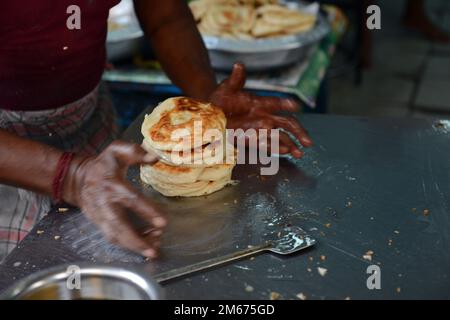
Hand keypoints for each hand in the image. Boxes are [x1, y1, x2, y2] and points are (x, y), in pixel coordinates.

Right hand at [63, 141, 166, 257]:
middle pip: (120, 227)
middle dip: (136, 241)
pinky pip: (113, 238)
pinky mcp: (99, 224)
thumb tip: (154, 157)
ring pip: (115, 237)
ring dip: (134, 246)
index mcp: (113, 185)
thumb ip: (135, 152)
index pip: (132, 200)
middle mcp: (105, 204)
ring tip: (153, 249)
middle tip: (153, 250)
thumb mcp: (117, 151)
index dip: (147, 211)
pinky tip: (144, 244)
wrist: (77, 179)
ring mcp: (100, 216)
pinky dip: (128, 245)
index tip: (162, 223)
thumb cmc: (103, 165)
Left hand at [209, 63, 312, 157]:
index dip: (285, 104)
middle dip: (298, 131)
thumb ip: (235, 79)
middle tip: (308, 141)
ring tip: (299, 153)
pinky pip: (266, 144)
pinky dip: (276, 148)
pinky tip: (286, 152)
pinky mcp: (252, 140)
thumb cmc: (221, 99)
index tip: (296, 106)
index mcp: (260, 103)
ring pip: (280, 136)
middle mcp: (264, 116)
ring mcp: (259, 129)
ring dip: (290, 144)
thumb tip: (238, 65)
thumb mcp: (227, 88)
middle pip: (286, 123)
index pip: (276, 103)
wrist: (211, 114)